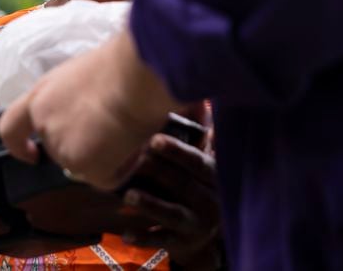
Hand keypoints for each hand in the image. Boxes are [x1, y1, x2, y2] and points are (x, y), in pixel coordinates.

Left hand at [0, 29, 181, 189]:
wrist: (133, 75)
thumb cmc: (119, 65)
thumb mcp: (82, 76)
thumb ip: (73, 100)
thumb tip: (90, 115)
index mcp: (41, 97)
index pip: (11, 128)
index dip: (19, 146)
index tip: (32, 154)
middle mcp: (45, 123)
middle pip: (61, 150)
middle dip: (87, 148)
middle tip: (114, 130)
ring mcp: (60, 146)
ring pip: (87, 164)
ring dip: (108, 155)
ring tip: (129, 128)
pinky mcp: (81, 164)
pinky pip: (106, 178)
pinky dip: (123, 167)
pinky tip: (134, 144)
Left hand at [121, 134, 223, 269]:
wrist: (203, 229)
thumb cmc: (198, 184)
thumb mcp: (203, 163)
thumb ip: (199, 136)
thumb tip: (199, 100)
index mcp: (217, 178)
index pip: (200, 163)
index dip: (178, 151)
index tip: (154, 139)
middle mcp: (213, 202)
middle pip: (185, 185)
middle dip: (159, 172)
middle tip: (135, 159)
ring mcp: (199, 225)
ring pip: (174, 213)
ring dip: (151, 203)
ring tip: (129, 194)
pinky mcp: (182, 243)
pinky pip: (162, 240)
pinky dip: (143, 237)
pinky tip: (125, 233)